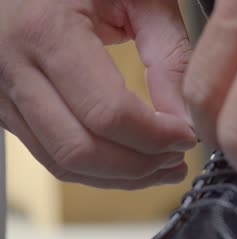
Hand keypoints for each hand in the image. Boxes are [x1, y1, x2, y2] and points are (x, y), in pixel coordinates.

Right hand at [0, 0, 195, 188]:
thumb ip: (168, 53)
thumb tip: (182, 115)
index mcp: (47, 30)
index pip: (107, 112)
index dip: (156, 136)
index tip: (186, 136)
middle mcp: (15, 67)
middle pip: (82, 149)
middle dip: (140, 165)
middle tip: (177, 158)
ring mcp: (6, 92)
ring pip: (64, 162)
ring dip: (120, 176)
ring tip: (161, 167)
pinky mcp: (10, 107)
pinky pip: (52, 155)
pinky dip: (96, 170)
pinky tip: (128, 162)